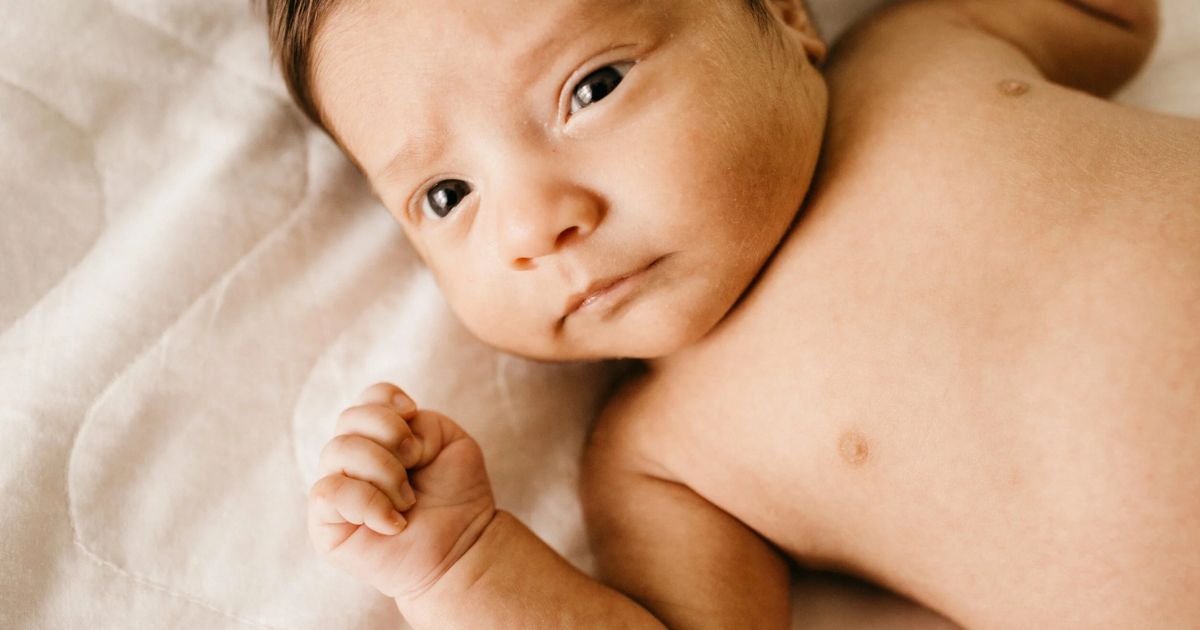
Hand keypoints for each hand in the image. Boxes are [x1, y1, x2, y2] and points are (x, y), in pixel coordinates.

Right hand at [307, 382, 495, 600]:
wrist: (463, 546)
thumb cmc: (455, 496)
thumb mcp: (448, 441)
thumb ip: (419, 421)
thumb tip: (386, 440)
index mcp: (378, 436)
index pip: (367, 398)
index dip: (388, 400)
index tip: (414, 417)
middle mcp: (351, 458)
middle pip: (350, 418)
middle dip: (392, 435)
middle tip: (416, 465)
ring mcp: (335, 488)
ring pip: (339, 450)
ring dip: (385, 473)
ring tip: (408, 501)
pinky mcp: (325, 523)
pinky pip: (330, 491)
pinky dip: (368, 503)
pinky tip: (392, 523)